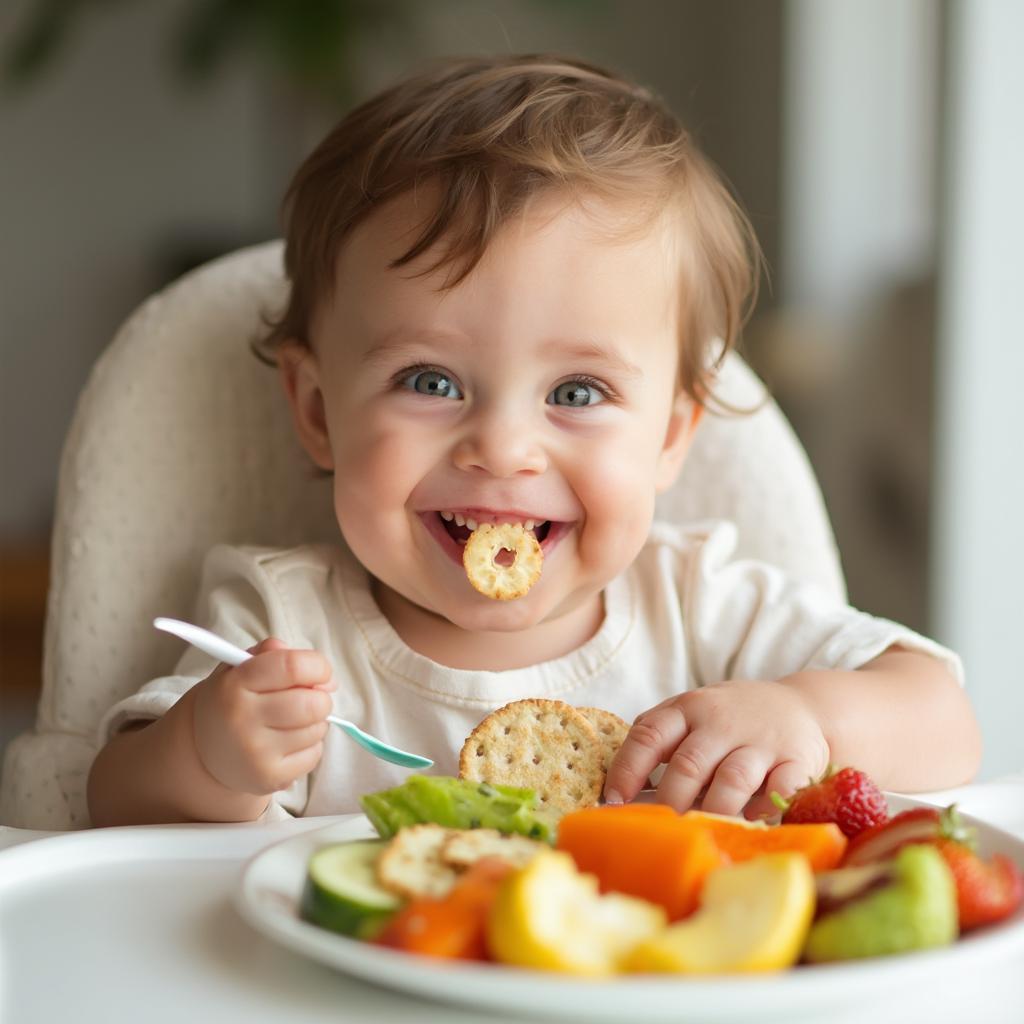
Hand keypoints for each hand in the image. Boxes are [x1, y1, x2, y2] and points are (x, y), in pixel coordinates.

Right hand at [192, 638, 334, 795]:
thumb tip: (321, 674)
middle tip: (309, 698)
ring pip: (317, 729)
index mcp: (235, 684)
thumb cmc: (234, 700)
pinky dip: (311, 746)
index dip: (318, 666)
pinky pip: (314, 754)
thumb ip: (275, 653)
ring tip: (293, 721)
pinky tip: (289, 743)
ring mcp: (255, 752)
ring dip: (316, 722)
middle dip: (320, 697)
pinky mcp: (268, 778)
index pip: (292, 666)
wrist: (205, 751)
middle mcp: (242, 719)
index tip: (321, 672)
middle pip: (312, 703)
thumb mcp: (240, 667)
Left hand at [605, 679, 829, 817]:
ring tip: (699, 835)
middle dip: (669, 802)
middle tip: (659, 830)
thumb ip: (659, 740)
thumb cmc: (730, 720)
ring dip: (712, 811)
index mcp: (687, 709)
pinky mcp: (796, 759)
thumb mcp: (691, 714)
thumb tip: (618, 791)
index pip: (649, 735)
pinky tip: (751, 822)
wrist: (801, 706)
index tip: (613, 801)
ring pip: (732, 780)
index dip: (627, 769)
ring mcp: (760, 740)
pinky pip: (780, 788)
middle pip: (688, 764)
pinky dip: (764, 808)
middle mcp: (721, 721)